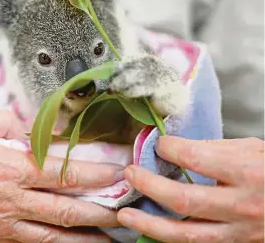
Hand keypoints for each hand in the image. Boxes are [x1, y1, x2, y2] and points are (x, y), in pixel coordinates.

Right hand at [0, 111, 123, 242]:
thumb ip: (8, 122)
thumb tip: (36, 125)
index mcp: (8, 168)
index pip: (65, 173)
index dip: (98, 174)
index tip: (123, 171)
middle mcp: (11, 201)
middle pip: (68, 210)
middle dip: (105, 210)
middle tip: (133, 207)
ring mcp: (3, 225)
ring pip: (56, 238)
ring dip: (89, 238)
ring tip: (117, 236)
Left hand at [117, 136, 263, 242]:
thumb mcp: (252, 149)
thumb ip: (213, 148)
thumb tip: (174, 147)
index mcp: (247, 172)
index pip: (196, 158)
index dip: (169, 149)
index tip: (158, 144)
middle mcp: (242, 205)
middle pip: (184, 200)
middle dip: (149, 185)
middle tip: (130, 173)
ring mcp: (238, 231)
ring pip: (185, 234)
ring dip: (150, 224)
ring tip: (125, 215)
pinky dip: (170, 238)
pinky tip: (151, 229)